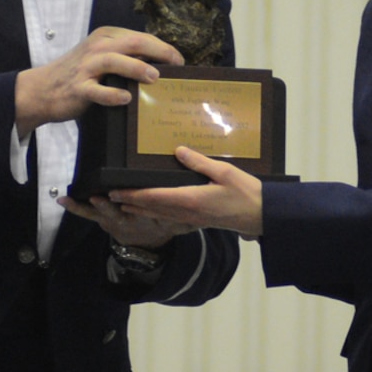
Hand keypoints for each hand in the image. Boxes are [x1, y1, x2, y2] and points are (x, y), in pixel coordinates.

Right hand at [15, 27, 183, 131]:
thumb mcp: (101, 57)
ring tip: (155, 77)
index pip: (139, 37)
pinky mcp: (78, 88)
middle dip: (158, 52)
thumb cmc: (78, 74)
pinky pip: (97, 91)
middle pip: (132, 43)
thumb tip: (160, 67)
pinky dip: (112, 95)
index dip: (162, 47)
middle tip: (177, 64)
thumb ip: (125, 57)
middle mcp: (97, 48)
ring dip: (136, 68)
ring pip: (114, 61)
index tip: (179, 60)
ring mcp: (86, 68)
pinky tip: (126, 99)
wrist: (42, 89)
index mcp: (105, 37)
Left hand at [58, 194, 181, 249]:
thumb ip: (184, 222)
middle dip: (105, 206)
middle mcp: (124, 221)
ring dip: (84, 207)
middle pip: (114, 213)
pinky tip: (62, 199)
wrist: (146, 244)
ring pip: (96, 213)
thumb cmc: (161, 227)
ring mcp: (110, 220)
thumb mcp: (174, 226)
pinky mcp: (101, 217)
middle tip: (100, 198)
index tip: (120, 198)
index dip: (130, 205)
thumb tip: (199, 218)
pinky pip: (86, 213)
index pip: (138, 212)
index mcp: (142, 221)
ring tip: (69, 200)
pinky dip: (74, 206)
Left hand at [110, 144, 263, 238]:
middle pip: (151, 208)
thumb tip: (178, 151)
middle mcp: (187, 212)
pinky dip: (156, 212)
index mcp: (190, 199)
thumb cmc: (246, 193)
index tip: (115, 191)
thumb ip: (199, 162)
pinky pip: (170, 217)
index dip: (132, 194)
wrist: (261, 215)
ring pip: (159, 214)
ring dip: (140, 209)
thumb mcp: (223, 172)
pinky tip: (153, 209)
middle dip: (130, 202)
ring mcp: (192, 218)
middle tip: (110, 197)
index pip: (154, 197)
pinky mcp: (199, 220)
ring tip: (124, 203)